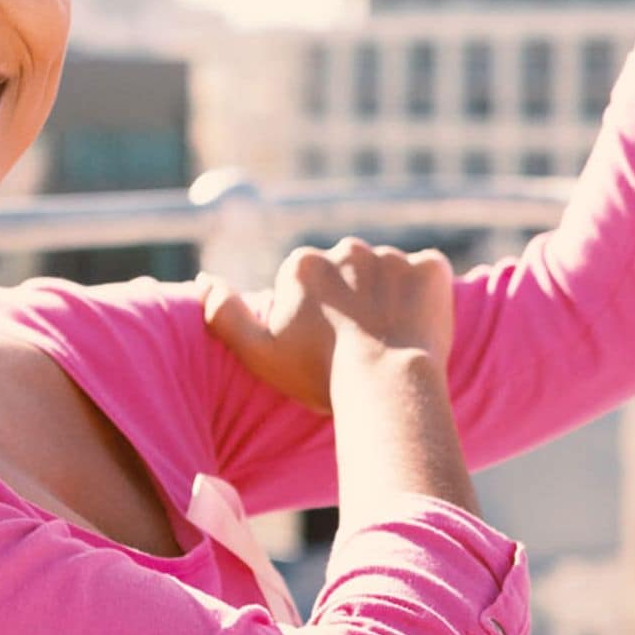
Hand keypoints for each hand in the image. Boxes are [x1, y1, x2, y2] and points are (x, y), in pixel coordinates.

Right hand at [197, 237, 454, 416]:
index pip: (307, 284)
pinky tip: (421, 326)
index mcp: (303, 264)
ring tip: (392, 341)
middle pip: (348, 273)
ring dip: (390, 297)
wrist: (386, 385)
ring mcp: (393, 255)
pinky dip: (427, 295)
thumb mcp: (258, 351)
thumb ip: (224, 313)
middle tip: (360, 345)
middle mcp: (346, 248)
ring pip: (388, 274)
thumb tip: (203, 279)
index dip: (315, 318)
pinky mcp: (431, 268)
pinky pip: (429, 275)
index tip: (324, 347)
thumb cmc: (319, 374)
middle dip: (352, 300)